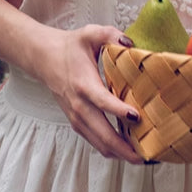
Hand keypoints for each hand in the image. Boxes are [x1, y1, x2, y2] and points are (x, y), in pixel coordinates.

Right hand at [39, 24, 144, 163]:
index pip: (102, 100)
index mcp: (83, 83)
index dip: (119, 110)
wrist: (44, 58)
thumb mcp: (90, 34)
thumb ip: (110, 35)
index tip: (136, 117)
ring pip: (99, 143)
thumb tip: (130, 43)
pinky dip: (111, 149)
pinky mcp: (77, 122)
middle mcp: (79, 105)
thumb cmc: (71, 47)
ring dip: (120, 153)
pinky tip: (128, 150)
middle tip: (147, 154)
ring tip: (142, 157)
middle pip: (102, 133)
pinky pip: (95, 141)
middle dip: (124, 148)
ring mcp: (77, 117)